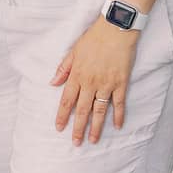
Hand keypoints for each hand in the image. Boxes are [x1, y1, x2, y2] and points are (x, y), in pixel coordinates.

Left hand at [52, 18, 138, 144]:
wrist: (116, 29)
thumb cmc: (94, 38)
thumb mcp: (74, 51)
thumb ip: (63, 68)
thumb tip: (52, 83)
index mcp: (77, 75)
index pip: (67, 100)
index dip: (62, 115)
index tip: (58, 128)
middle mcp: (90, 82)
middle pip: (82, 110)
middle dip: (77, 128)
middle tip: (75, 143)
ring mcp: (106, 84)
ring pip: (99, 110)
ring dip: (96, 127)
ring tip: (92, 140)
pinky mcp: (121, 82)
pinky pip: (119, 103)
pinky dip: (118, 115)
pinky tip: (116, 126)